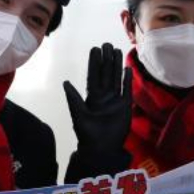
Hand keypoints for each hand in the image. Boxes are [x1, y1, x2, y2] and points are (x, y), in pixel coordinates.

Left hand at [64, 43, 133, 157]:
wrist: (101, 149)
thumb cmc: (87, 134)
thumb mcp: (78, 115)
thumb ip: (73, 99)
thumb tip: (65, 82)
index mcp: (92, 97)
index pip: (93, 75)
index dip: (94, 63)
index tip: (95, 49)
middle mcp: (104, 96)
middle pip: (106, 73)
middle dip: (107, 59)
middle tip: (107, 44)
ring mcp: (115, 100)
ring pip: (116, 78)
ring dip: (117, 65)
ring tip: (117, 51)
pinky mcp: (125, 106)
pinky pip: (126, 90)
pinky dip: (127, 80)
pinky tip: (127, 69)